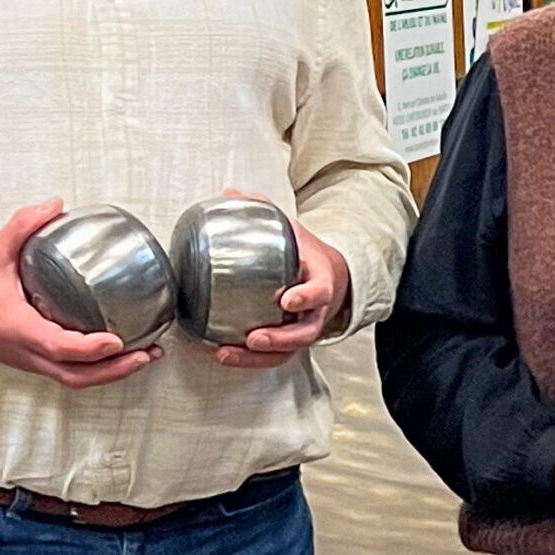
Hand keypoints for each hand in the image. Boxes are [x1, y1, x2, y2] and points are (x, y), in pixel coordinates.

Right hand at [0, 200, 160, 387]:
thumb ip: (22, 226)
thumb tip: (55, 204)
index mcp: (17, 328)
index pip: (58, 347)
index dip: (89, 348)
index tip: (116, 341)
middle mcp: (26, 352)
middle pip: (74, 375)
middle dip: (114, 370)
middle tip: (147, 353)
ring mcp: (30, 361)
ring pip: (73, 379)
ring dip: (111, 373)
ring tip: (145, 356)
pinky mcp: (33, 361)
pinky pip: (68, 373)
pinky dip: (97, 369)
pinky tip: (120, 353)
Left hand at [214, 191, 350, 370]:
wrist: (331, 276)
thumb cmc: (306, 255)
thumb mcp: (292, 229)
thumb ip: (263, 212)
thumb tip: (229, 194)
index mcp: (321, 280)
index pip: (320, 291)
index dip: (307, 297)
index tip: (287, 299)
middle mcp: (316, 310)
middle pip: (306, 331)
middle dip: (281, 338)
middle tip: (254, 337)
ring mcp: (304, 328)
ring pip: (288, 350)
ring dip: (259, 357)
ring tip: (228, 353)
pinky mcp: (289, 342)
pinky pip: (274, 357)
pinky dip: (249, 361)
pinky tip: (223, 355)